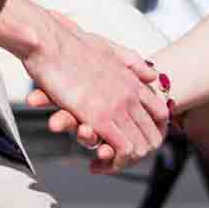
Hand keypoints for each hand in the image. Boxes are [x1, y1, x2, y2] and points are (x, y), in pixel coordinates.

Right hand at [24, 11, 165, 172]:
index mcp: (131, 80)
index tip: (136, 139)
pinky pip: (122, 149)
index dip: (152, 130)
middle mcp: (130, 94)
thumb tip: (153, 73)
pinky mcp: (100, 118)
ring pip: (140, 146)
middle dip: (139, 152)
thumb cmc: (70, 43)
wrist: (49, 42)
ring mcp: (117, 106)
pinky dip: (112, 163)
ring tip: (107, 165)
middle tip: (120, 161)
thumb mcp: (107, 48)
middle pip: (153, 134)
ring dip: (124, 162)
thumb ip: (131, 61)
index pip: (159, 112)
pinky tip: (95, 165)